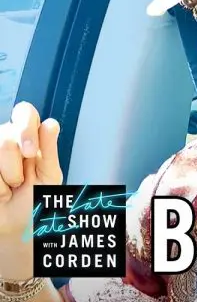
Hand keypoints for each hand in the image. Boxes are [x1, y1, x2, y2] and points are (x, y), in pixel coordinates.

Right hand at [0, 102, 61, 238]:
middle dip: (15, 166)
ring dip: (4, 178)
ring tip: (10, 188)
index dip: (25, 129)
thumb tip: (50, 123)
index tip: (29, 152)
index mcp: (29, 136)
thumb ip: (48, 151)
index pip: (24, 112)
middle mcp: (7, 139)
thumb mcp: (48, 175)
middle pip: (6, 137)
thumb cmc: (36, 198)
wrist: (18, 226)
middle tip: (20, 181)